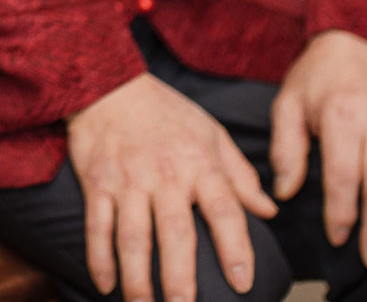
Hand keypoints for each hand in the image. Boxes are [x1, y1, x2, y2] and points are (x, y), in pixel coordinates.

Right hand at [67, 74, 278, 301]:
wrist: (108, 84)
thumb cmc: (165, 111)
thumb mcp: (211, 133)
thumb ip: (240, 174)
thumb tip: (269, 209)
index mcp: (199, 163)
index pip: (224, 210)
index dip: (235, 248)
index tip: (242, 283)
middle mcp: (164, 175)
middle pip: (175, 233)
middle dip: (180, 277)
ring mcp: (128, 181)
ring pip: (133, 237)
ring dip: (138, 277)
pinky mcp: (97, 183)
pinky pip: (98, 226)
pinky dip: (99, 258)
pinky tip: (105, 285)